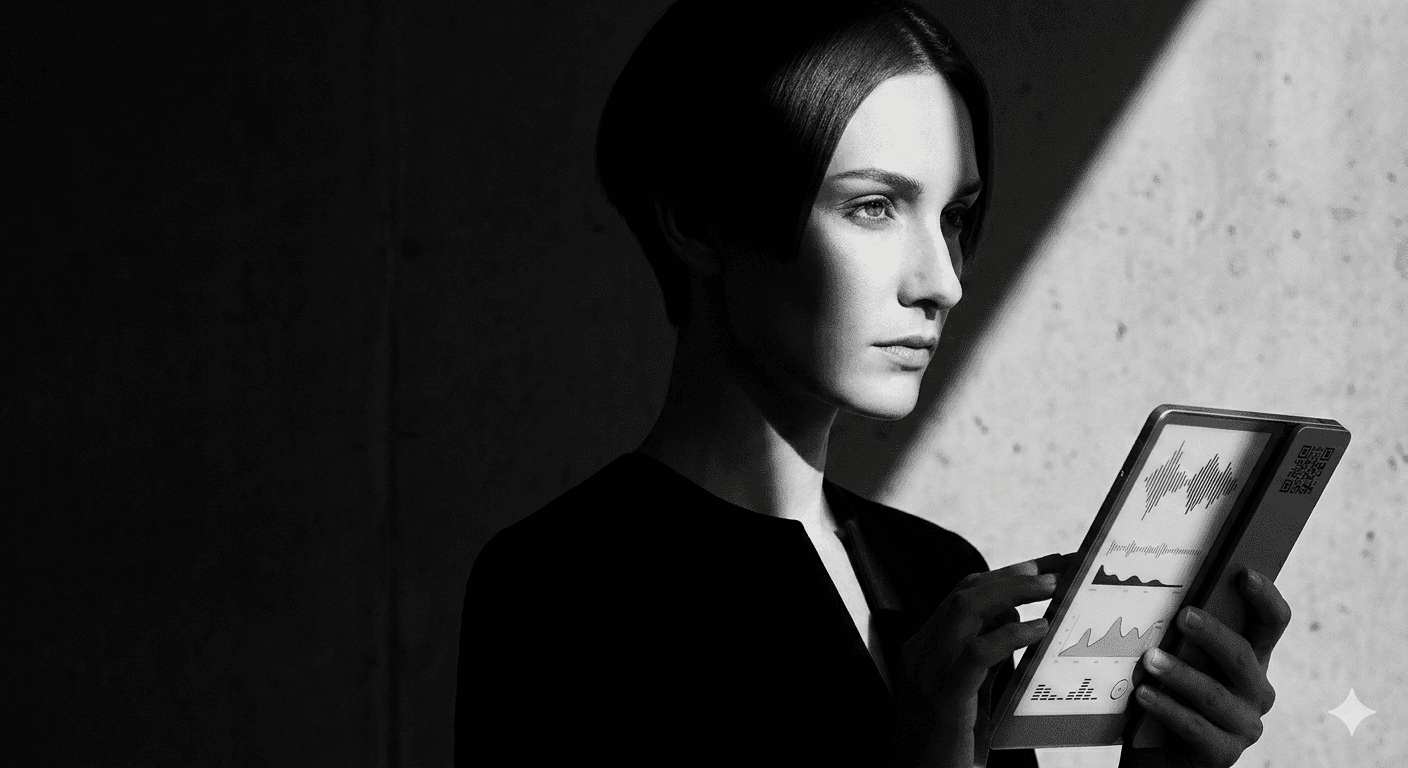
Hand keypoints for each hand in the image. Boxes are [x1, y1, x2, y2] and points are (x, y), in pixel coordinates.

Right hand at [891, 552, 1073, 767]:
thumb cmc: (947, 749)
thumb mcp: (968, 696)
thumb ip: (984, 661)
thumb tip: (1014, 623)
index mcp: (924, 649)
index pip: (962, 596)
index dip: (1003, 576)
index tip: (1042, 566)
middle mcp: (920, 652)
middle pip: (965, 593)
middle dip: (1012, 575)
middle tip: (1054, 570)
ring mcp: (927, 673)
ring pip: (965, 609)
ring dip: (1012, 592)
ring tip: (1051, 588)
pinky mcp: (943, 697)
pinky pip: (977, 652)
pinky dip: (1010, 635)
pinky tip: (1039, 629)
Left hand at [1121, 569, 1291, 767]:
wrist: (1160, 754)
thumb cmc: (1166, 692)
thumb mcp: (1177, 657)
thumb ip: (1175, 629)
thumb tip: (1146, 583)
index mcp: (1250, 658)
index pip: (1272, 623)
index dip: (1265, 597)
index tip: (1243, 574)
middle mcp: (1255, 690)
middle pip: (1242, 655)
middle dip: (1212, 634)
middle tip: (1183, 616)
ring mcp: (1244, 724)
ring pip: (1215, 694)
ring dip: (1181, 674)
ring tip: (1150, 658)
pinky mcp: (1224, 753)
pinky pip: (1196, 728)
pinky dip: (1168, 709)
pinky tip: (1143, 695)